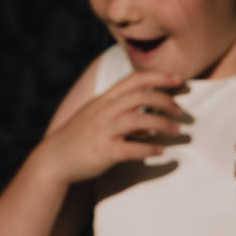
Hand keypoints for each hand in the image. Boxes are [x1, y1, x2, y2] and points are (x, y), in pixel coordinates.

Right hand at [37, 71, 190, 185]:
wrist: (55, 159)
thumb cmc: (81, 139)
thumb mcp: (99, 119)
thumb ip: (123, 117)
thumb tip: (151, 126)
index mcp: (105, 100)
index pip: (134, 79)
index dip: (158, 76)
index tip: (178, 79)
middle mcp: (105, 111)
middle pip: (141, 97)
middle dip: (165, 101)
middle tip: (181, 112)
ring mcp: (104, 130)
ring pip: (139, 120)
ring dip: (162, 124)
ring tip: (177, 131)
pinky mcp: (104, 151)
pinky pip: (132, 148)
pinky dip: (149, 148)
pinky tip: (160, 151)